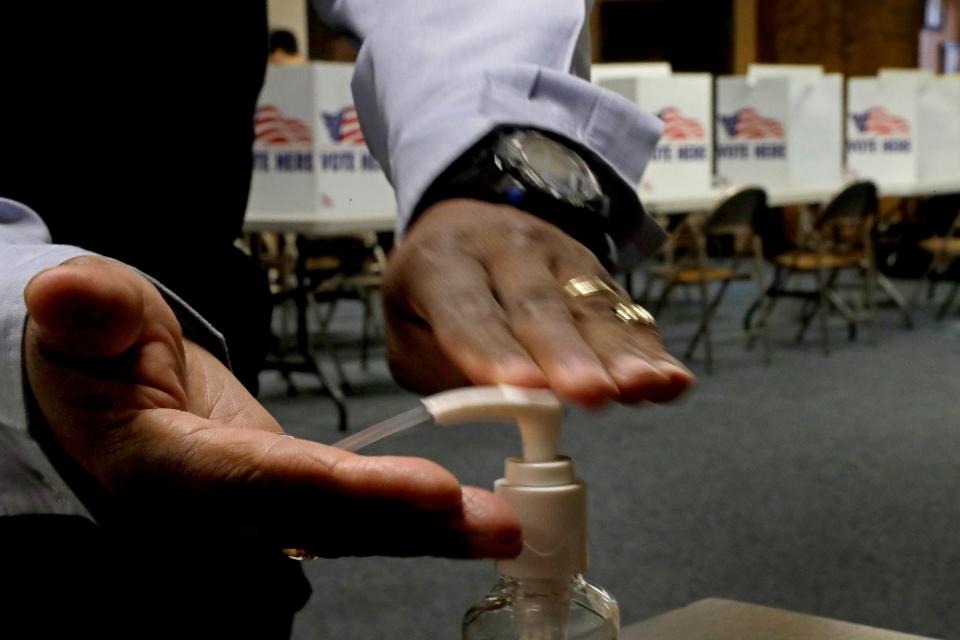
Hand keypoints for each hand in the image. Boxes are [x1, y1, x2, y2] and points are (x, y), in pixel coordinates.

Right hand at [23, 256, 519, 557]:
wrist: (112, 397)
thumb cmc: (97, 359)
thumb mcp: (84, 324)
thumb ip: (88, 314)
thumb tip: (68, 293)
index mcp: (166, 468)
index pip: (256, 481)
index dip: (336, 487)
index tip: (424, 486)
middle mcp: (219, 510)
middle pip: (320, 522)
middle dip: (405, 523)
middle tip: (496, 523)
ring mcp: (258, 515)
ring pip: (347, 531)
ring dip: (426, 532)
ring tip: (505, 529)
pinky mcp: (291, 505)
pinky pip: (356, 519)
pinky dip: (413, 521)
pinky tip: (474, 520)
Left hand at [383, 199, 693, 405]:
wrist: (471, 215)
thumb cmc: (436, 287)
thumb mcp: (405, 323)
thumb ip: (437, 367)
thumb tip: (495, 402)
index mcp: (444, 261)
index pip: (466, 307)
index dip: (491, 348)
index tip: (519, 386)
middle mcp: (506, 252)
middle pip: (538, 304)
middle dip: (566, 353)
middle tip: (587, 393)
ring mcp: (560, 258)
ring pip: (591, 307)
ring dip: (620, 353)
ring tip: (641, 388)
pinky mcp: (597, 275)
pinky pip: (626, 314)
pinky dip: (651, 350)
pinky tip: (672, 381)